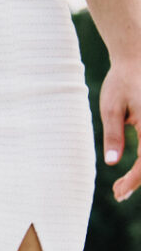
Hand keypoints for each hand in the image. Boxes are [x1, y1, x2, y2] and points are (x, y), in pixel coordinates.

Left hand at [100, 59, 140, 201]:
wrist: (137, 57)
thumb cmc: (122, 81)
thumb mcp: (111, 109)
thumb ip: (114, 135)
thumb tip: (112, 163)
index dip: (134, 181)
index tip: (118, 193)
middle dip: (139, 180)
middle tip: (119, 193)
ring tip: (123, 186)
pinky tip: (133, 171)